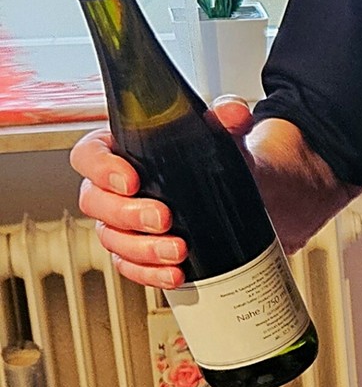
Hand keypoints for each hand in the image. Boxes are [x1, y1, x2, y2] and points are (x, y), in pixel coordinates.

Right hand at [70, 96, 255, 289]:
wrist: (249, 189)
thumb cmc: (219, 155)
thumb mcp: (225, 131)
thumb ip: (227, 115)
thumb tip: (232, 113)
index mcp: (121, 150)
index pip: (89, 155)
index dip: (101, 168)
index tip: (130, 180)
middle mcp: (113, 188)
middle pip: (95, 202)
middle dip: (128, 214)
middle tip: (164, 218)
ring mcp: (122, 223)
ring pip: (112, 239)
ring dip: (143, 249)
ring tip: (179, 250)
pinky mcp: (138, 252)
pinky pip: (131, 267)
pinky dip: (151, 274)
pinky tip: (175, 273)